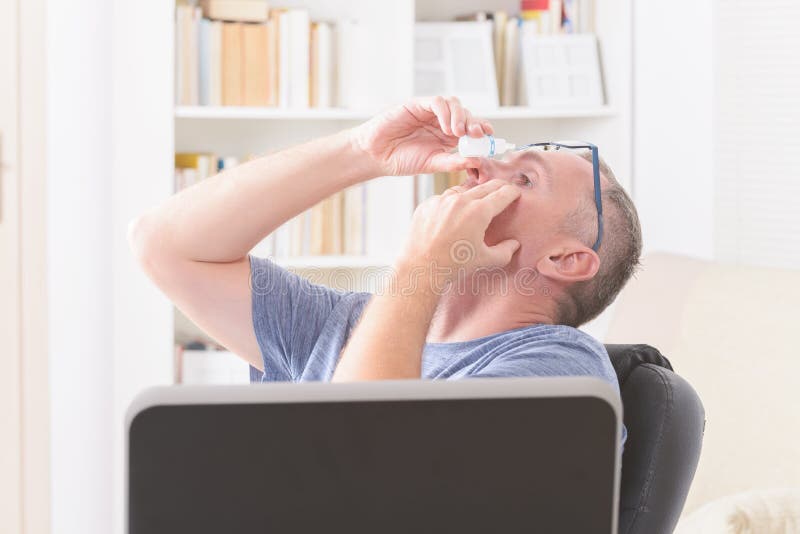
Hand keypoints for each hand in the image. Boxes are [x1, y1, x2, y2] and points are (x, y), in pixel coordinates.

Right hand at [350, 96, 493, 175]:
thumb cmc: (402, 160)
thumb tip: (478, 161)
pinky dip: (446, 112)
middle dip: (475, 122)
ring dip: (461, 116)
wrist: (377, 155)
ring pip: (454, 104)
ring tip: (459, 133)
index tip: (490, 136)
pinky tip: (446, 127)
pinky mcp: (418, 104)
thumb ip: (453, 162)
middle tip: (477, 134)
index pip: (471, 129)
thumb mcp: (432, 164)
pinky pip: (437, 102)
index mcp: (448, 137)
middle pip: (466, 114)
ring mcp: (430, 113)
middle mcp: (441, 122)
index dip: (482, 129)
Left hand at [399, 179, 521, 279]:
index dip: (513, 192)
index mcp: (479, 212)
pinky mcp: (427, 204)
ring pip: (463, 190)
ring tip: (476, 204)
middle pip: (485, 186)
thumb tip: (514, 244)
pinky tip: (453, 215)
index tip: (516, 193)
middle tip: (503, 191)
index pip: (503, 193)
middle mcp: (460, 200)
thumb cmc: (454, 265)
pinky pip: (444, 198)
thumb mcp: (485, 260)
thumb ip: (505, 251)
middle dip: (498, 188)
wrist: (420, 268)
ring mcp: (441, 200)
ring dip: (473, 194)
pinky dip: (452, 203)